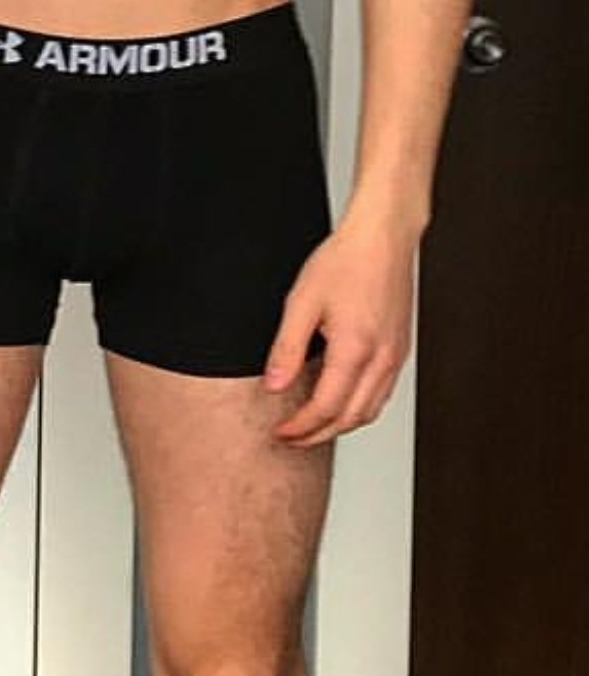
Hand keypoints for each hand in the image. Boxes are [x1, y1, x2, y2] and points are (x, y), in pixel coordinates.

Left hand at [263, 212, 418, 447]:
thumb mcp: (302, 301)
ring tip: (312, 425)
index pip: (325, 409)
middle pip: (350, 418)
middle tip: (292, 437)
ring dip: (340, 425)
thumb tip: (275, 385)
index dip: (300, 428)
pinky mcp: (400, 349)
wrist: (383, 238)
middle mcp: (381, 359)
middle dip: (318, 434)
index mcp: (355, 350)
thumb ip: (286, 349)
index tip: (281, 432)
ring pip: (370, 411)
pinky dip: (359, 407)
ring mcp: (395, 356)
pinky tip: (341, 399)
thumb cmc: (346, 260)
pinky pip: (381, 393)